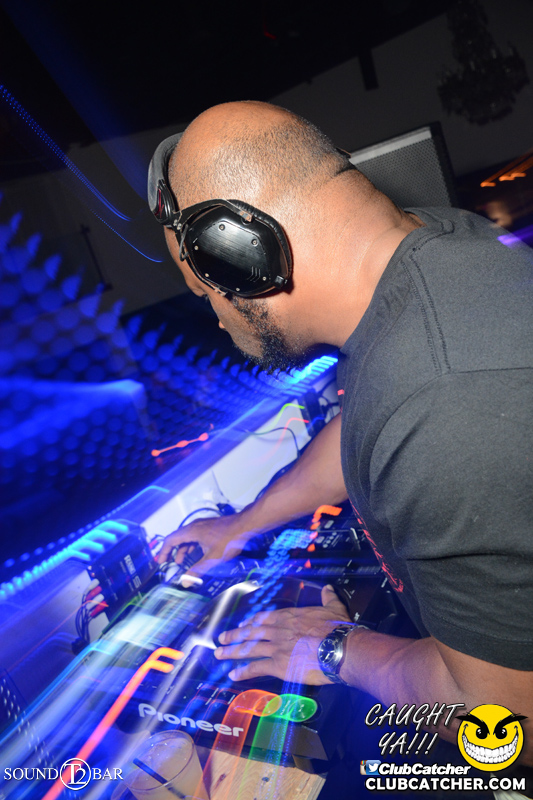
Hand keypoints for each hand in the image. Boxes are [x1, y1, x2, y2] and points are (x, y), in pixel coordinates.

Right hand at [157, 515, 249, 583]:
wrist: (246, 525)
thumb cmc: (229, 541)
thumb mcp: (212, 559)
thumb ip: (197, 571)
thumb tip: (185, 583)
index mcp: (191, 531)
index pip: (170, 540)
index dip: (164, 551)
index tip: (161, 562)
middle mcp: (194, 525)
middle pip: (177, 537)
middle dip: (173, 551)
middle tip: (171, 563)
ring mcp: (203, 524)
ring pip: (187, 536)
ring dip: (183, 548)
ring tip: (182, 561)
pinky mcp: (210, 526)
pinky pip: (195, 535)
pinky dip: (192, 544)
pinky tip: (198, 553)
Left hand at [214, 585, 351, 684]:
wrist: (337, 647)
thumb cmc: (337, 629)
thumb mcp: (334, 608)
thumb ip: (328, 598)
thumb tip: (329, 588)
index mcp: (289, 617)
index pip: (265, 618)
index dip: (252, 621)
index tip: (243, 624)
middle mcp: (278, 630)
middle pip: (251, 632)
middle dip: (235, 635)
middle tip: (221, 638)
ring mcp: (275, 647)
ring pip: (248, 648)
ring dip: (232, 651)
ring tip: (219, 653)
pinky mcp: (277, 665)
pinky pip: (256, 668)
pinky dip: (243, 672)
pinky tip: (233, 675)